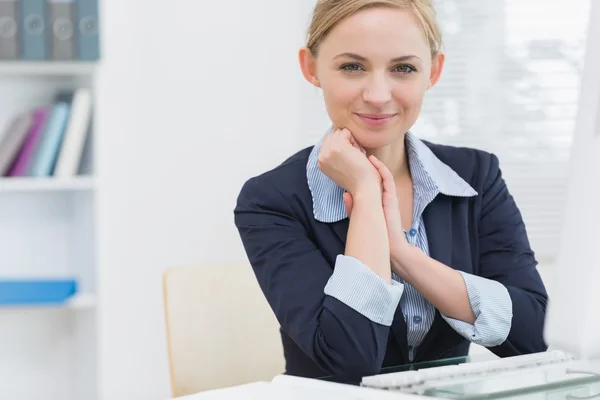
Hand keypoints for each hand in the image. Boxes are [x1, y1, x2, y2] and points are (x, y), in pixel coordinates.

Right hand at [317, 128, 379, 193]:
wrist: (365, 187)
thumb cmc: (358, 178)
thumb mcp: (341, 165)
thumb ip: (335, 153)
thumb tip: (338, 133)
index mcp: (321, 162)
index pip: (328, 141)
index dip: (342, 146)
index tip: (349, 160)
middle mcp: (322, 157)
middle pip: (333, 135)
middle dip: (346, 141)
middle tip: (353, 158)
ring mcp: (328, 151)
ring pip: (339, 132)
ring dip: (351, 141)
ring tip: (355, 156)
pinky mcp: (338, 147)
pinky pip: (346, 131)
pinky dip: (355, 141)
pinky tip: (358, 154)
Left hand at [344, 155, 411, 274]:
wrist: (390, 246)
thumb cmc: (376, 234)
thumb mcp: (360, 218)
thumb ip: (353, 207)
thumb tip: (345, 195)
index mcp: (374, 201)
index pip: (367, 182)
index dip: (360, 172)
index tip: (351, 163)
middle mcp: (382, 196)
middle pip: (374, 176)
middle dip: (366, 164)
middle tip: (357, 154)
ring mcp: (388, 196)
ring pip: (381, 174)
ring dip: (374, 163)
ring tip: (364, 153)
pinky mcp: (392, 197)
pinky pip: (387, 179)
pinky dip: (380, 169)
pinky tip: (372, 161)